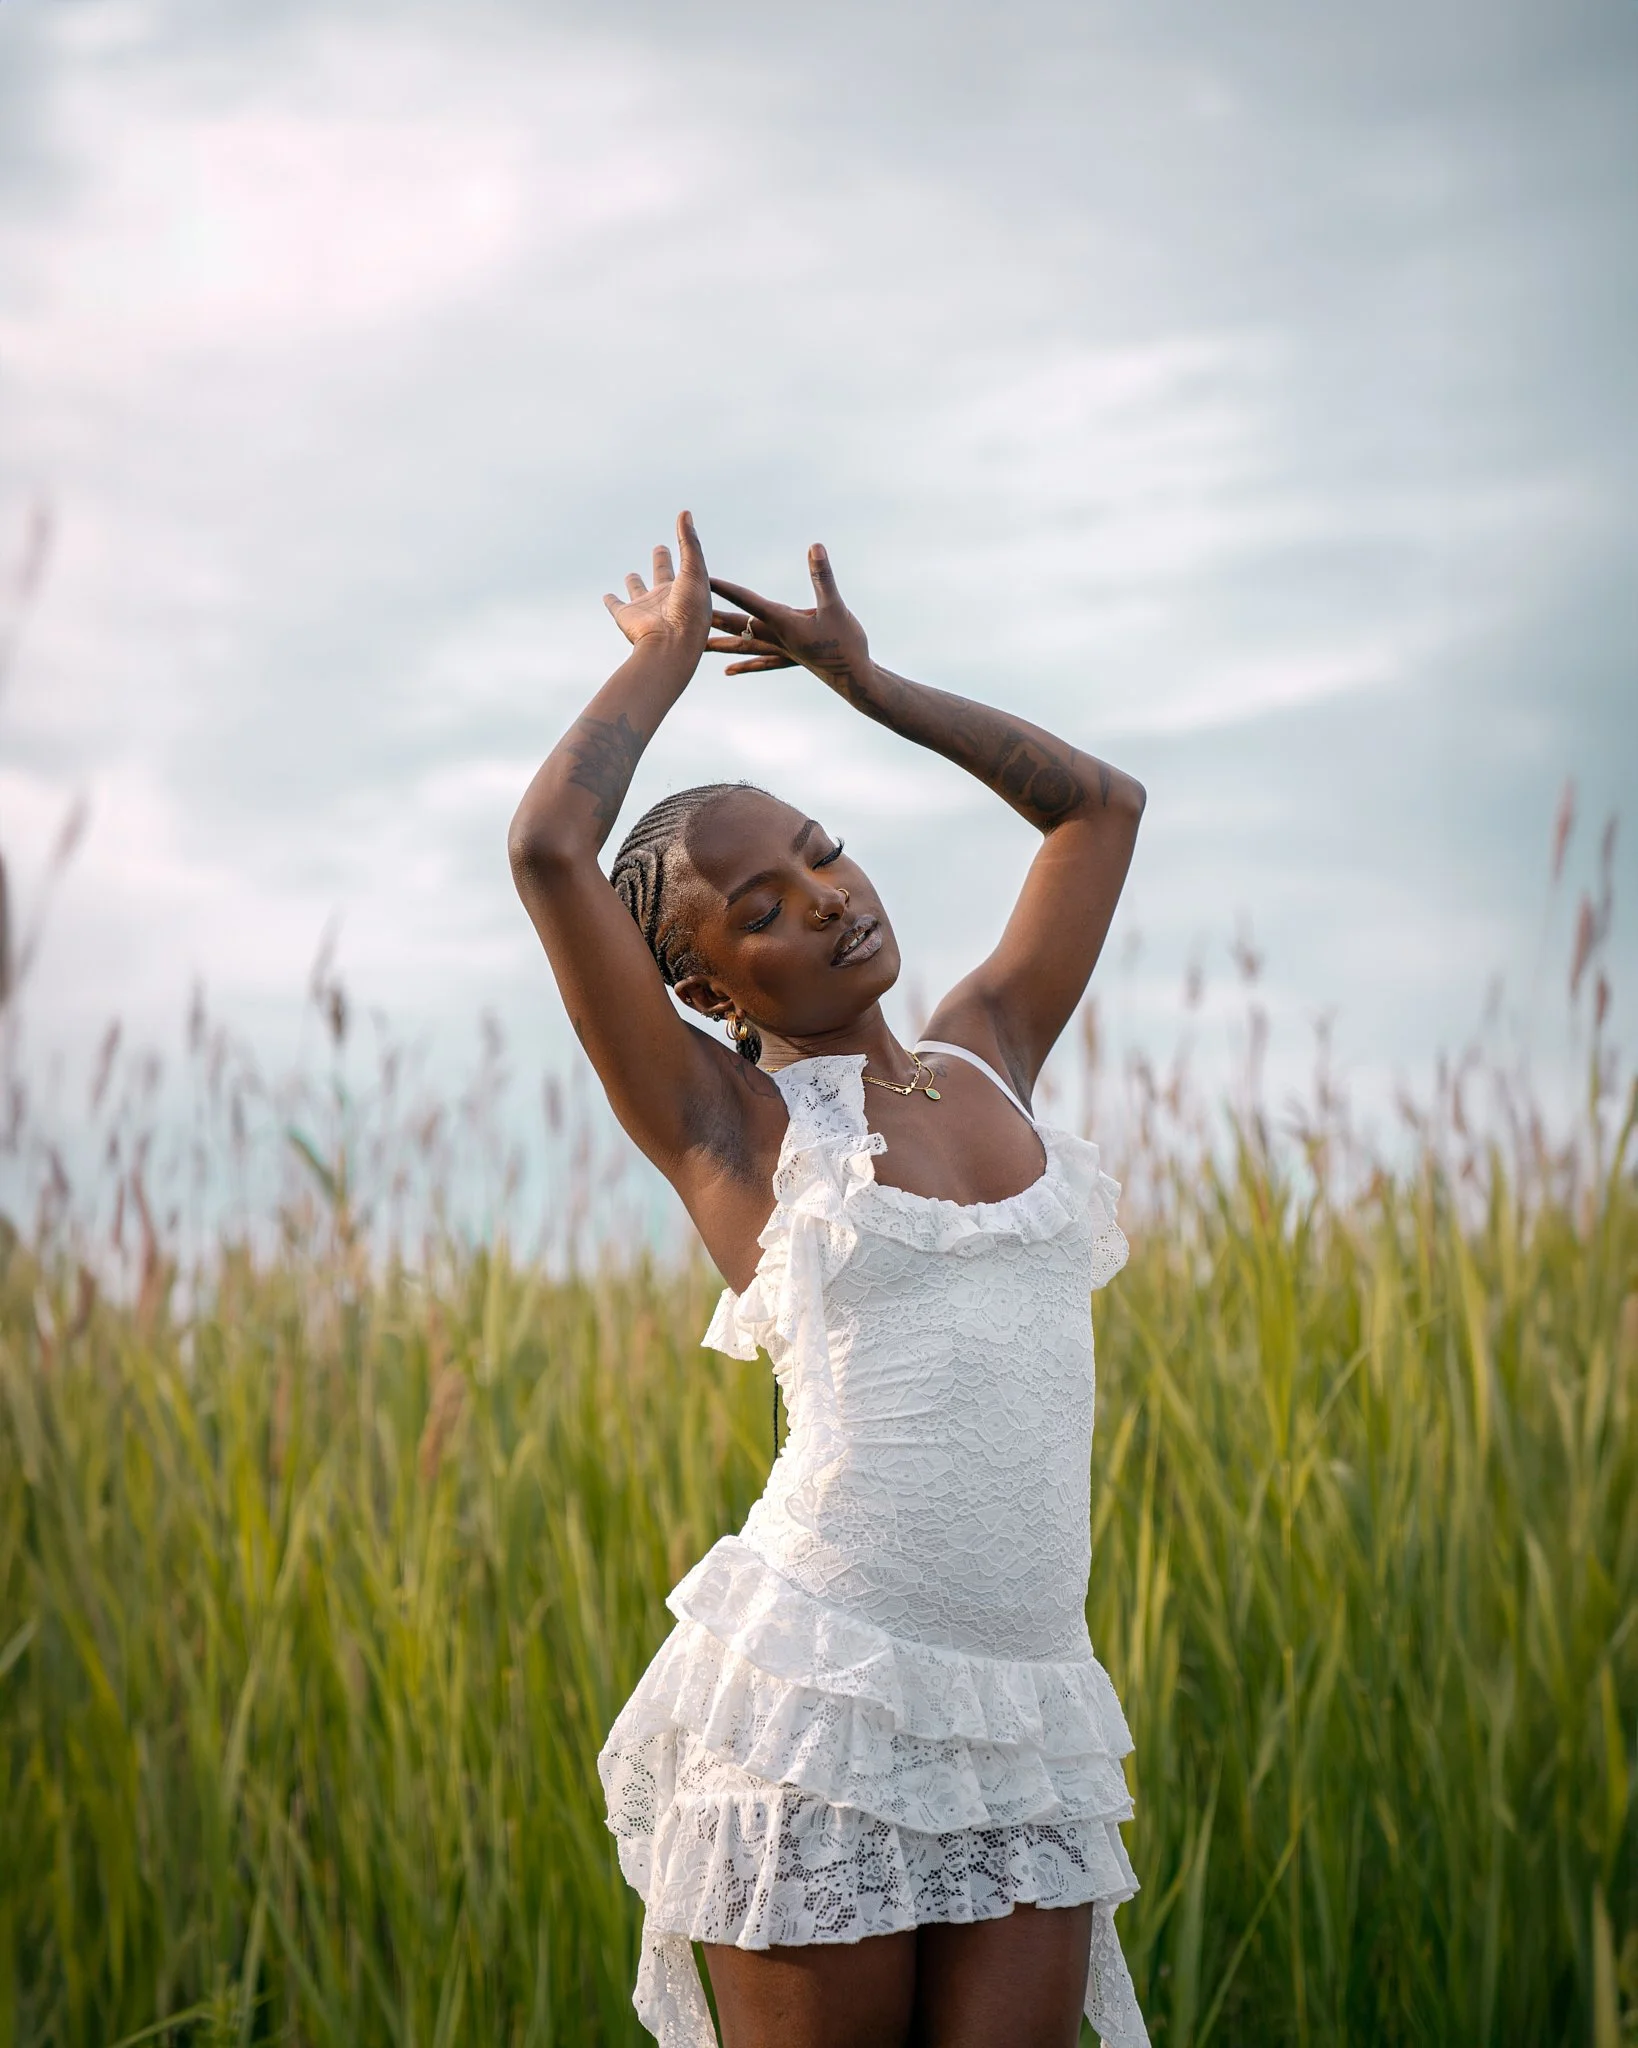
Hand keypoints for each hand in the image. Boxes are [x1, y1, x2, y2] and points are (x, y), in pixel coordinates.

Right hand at [603, 510, 711, 660]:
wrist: (670, 645)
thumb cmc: (689, 611)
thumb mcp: (694, 571)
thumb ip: (688, 542)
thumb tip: (685, 512)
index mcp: (687, 589)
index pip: (687, 565)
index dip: (686, 551)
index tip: (684, 534)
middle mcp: (667, 599)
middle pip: (662, 576)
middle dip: (660, 562)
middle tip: (659, 548)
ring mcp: (647, 609)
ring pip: (638, 592)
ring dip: (634, 583)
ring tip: (631, 574)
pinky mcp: (627, 617)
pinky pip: (616, 606)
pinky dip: (611, 601)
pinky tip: (606, 595)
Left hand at [706, 544, 870, 681]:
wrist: (856, 679)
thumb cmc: (847, 644)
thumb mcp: (836, 606)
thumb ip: (823, 578)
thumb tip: (815, 547)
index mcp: (783, 623)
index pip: (749, 601)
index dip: (726, 589)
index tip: (705, 578)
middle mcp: (776, 638)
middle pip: (737, 625)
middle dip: (713, 615)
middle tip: (685, 610)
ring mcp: (781, 650)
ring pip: (744, 645)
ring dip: (720, 643)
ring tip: (697, 644)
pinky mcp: (789, 659)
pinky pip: (760, 661)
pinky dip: (744, 664)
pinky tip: (728, 671)